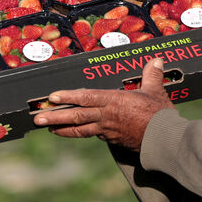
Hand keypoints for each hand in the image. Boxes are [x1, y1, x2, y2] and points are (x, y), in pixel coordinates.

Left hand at [32, 58, 173, 151]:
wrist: (165, 140)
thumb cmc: (160, 115)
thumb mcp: (156, 90)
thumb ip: (151, 75)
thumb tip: (156, 60)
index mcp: (114, 101)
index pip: (86, 98)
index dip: (68, 97)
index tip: (52, 97)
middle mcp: (107, 116)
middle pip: (76, 116)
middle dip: (55, 117)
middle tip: (37, 118)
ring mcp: (108, 130)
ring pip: (81, 129)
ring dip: (62, 129)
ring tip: (48, 129)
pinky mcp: (113, 140)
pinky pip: (93, 135)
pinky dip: (81, 133)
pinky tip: (75, 133)